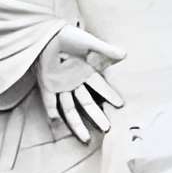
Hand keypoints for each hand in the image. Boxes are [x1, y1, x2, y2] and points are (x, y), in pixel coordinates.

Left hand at [38, 24, 122, 142]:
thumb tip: (125, 54)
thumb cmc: (68, 36)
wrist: (46, 33)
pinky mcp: (47, 86)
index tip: (120, 105)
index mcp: (85, 71)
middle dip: (97, 115)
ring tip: (85, 138)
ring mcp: (60, 86)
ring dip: (77, 123)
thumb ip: (106, 50)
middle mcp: (74, 81)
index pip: (100, 86)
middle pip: (86, 103)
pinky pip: (50, 105)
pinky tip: (58, 131)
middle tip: (107, 128)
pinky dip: (54, 117)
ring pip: (70, 109)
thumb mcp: (89, 43)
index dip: (109, 95)